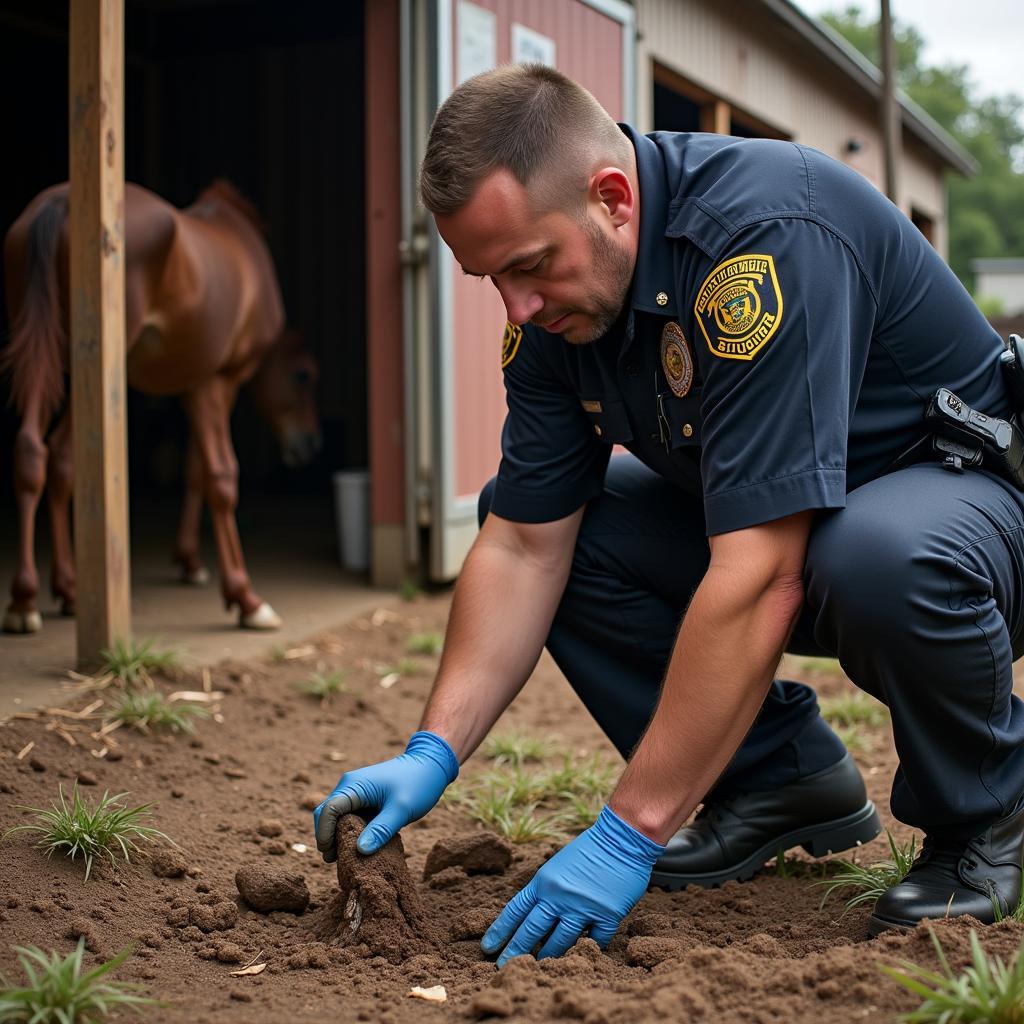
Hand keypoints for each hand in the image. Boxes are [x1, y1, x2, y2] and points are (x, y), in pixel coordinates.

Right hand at [312, 731, 458, 861]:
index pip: (327, 811)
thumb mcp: (401, 810)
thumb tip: (359, 851)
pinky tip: (357, 845)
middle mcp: (350, 786)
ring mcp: (356, 790)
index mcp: (354, 786)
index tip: (329, 855)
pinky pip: (348, 815)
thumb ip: (381, 830)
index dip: (324, 834)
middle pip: (326, 814)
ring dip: (337, 835)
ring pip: (336, 816)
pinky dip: (348, 830)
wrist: (431, 764)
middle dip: (327, 837)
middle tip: (336, 861)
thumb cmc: (418, 784)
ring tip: (346, 857)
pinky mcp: (364, 796)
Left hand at [481, 806, 664, 965]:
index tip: (488, 947)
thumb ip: (546, 890)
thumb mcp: (557, 866)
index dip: (500, 930)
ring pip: (559, 942)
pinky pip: (594, 941)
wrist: (621, 838)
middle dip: (515, 951)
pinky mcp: (606, 915)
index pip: (515, 910)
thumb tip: (534, 916)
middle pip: (531, 931)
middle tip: (502, 966)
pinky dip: (588, 947)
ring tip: (538, 968)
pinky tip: (583, 953)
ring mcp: (582, 907)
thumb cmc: (589, 850)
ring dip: (548, 957)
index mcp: (544, 881)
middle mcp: (559, 896)